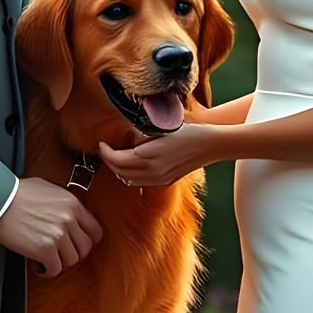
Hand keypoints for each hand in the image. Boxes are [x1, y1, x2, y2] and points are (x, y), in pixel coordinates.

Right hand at [0, 177, 104, 276]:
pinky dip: (47, 271)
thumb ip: (64, 204)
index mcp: (72, 204)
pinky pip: (55, 269)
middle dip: (73, 253)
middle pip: (85, 248)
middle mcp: (69, 219)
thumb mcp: (49, 189)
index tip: (80, 245)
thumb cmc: (17, 192)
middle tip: (61, 254)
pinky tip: (39, 266)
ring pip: (71, 260)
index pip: (95, 230)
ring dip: (60, 263)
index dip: (88, 241)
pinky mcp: (45, 249)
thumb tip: (70, 216)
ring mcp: (58, 235)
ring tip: (48, 259)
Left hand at [98, 122, 223, 187]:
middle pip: (120, 172)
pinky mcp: (165, 182)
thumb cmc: (189, 132)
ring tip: (115, 157)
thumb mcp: (162, 129)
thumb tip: (127, 137)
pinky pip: (139, 183)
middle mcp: (152, 171)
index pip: (117, 160)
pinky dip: (129, 176)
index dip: (105, 152)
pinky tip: (130, 166)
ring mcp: (159, 179)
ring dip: (118, 170)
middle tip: (105, 150)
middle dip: (108, 161)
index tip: (101, 144)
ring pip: (128, 180)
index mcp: (150, 156)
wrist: (210, 145)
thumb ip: (142, 136)